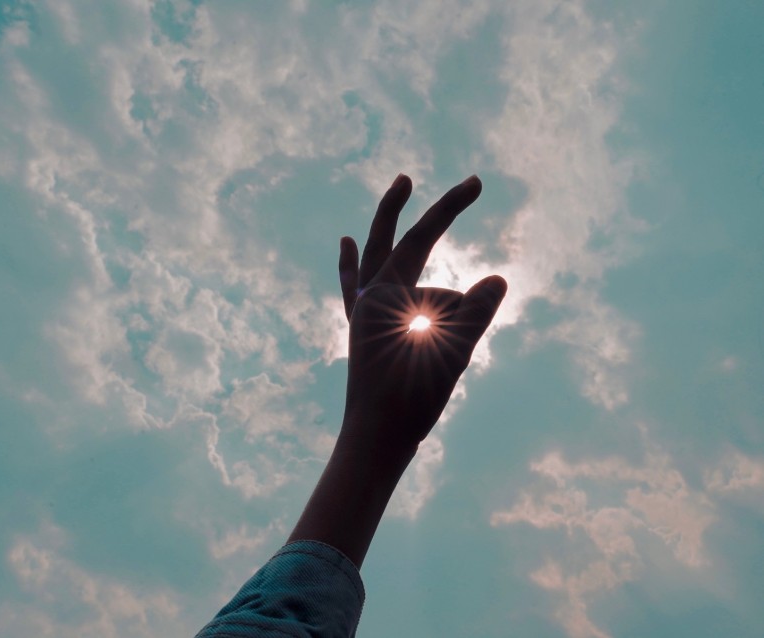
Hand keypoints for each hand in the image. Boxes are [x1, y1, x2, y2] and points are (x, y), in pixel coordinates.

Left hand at [337, 174, 506, 458]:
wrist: (375, 440)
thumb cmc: (412, 400)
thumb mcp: (453, 354)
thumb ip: (475, 313)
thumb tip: (497, 279)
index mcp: (384, 295)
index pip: (419, 239)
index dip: (448, 208)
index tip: (475, 182)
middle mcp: (366, 298)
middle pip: (385, 240)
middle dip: (399, 207)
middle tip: (404, 177)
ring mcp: (360, 313)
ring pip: (384, 270)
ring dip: (403, 257)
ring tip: (417, 263)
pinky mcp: (360, 328)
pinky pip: (354, 286)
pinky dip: (352, 264)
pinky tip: (346, 244)